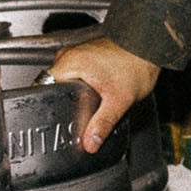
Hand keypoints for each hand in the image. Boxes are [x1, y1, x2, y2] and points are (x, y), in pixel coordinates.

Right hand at [48, 35, 160, 153]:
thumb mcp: (119, 100)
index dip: (43, 105)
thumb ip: (103, 123)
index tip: (48, 118)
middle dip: (59, 103)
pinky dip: (79, 86)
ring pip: (63, 80)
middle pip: (51, 85)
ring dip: (69, 94)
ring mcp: (78, 54)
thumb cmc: (137, 63)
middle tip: (69, 118)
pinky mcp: (87, 56)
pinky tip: (89, 95)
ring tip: (81, 107)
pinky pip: (74, 74)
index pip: (40, 85)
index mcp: (69, 63)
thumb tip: (90, 143)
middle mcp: (69, 55)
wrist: (150, 47)